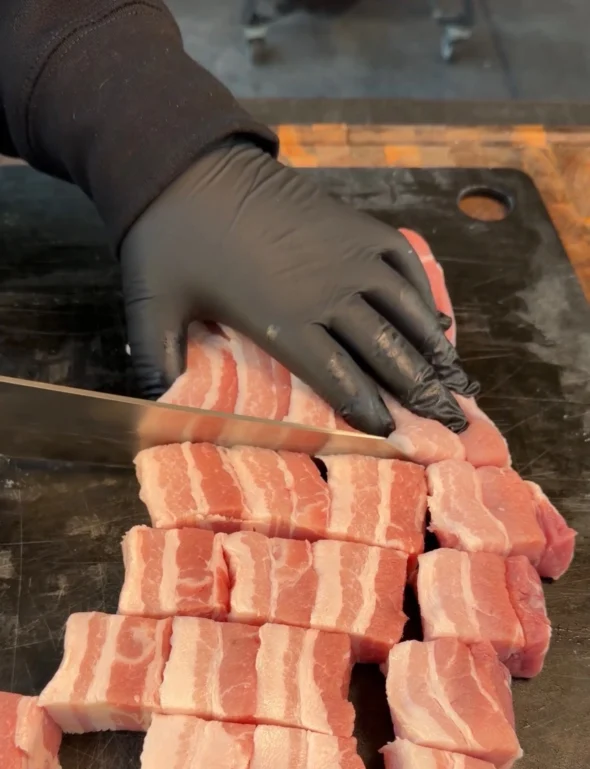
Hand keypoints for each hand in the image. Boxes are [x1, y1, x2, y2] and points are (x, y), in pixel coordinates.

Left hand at [121, 141, 475, 435]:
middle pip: (386, 351)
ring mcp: (348, 253)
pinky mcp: (355, 224)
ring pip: (404, 312)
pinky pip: (404, 265)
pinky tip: (437, 325)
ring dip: (434, 352)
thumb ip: (159, 364)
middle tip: (451, 423)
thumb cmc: (169, 239)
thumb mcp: (153, 308)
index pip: (338, 377)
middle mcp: (327, 290)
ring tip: (460, 384)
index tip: (394, 435)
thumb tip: (157, 415)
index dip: (368, 409)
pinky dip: (424, 297)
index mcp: (282, 318)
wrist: (187, 162)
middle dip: (420, 392)